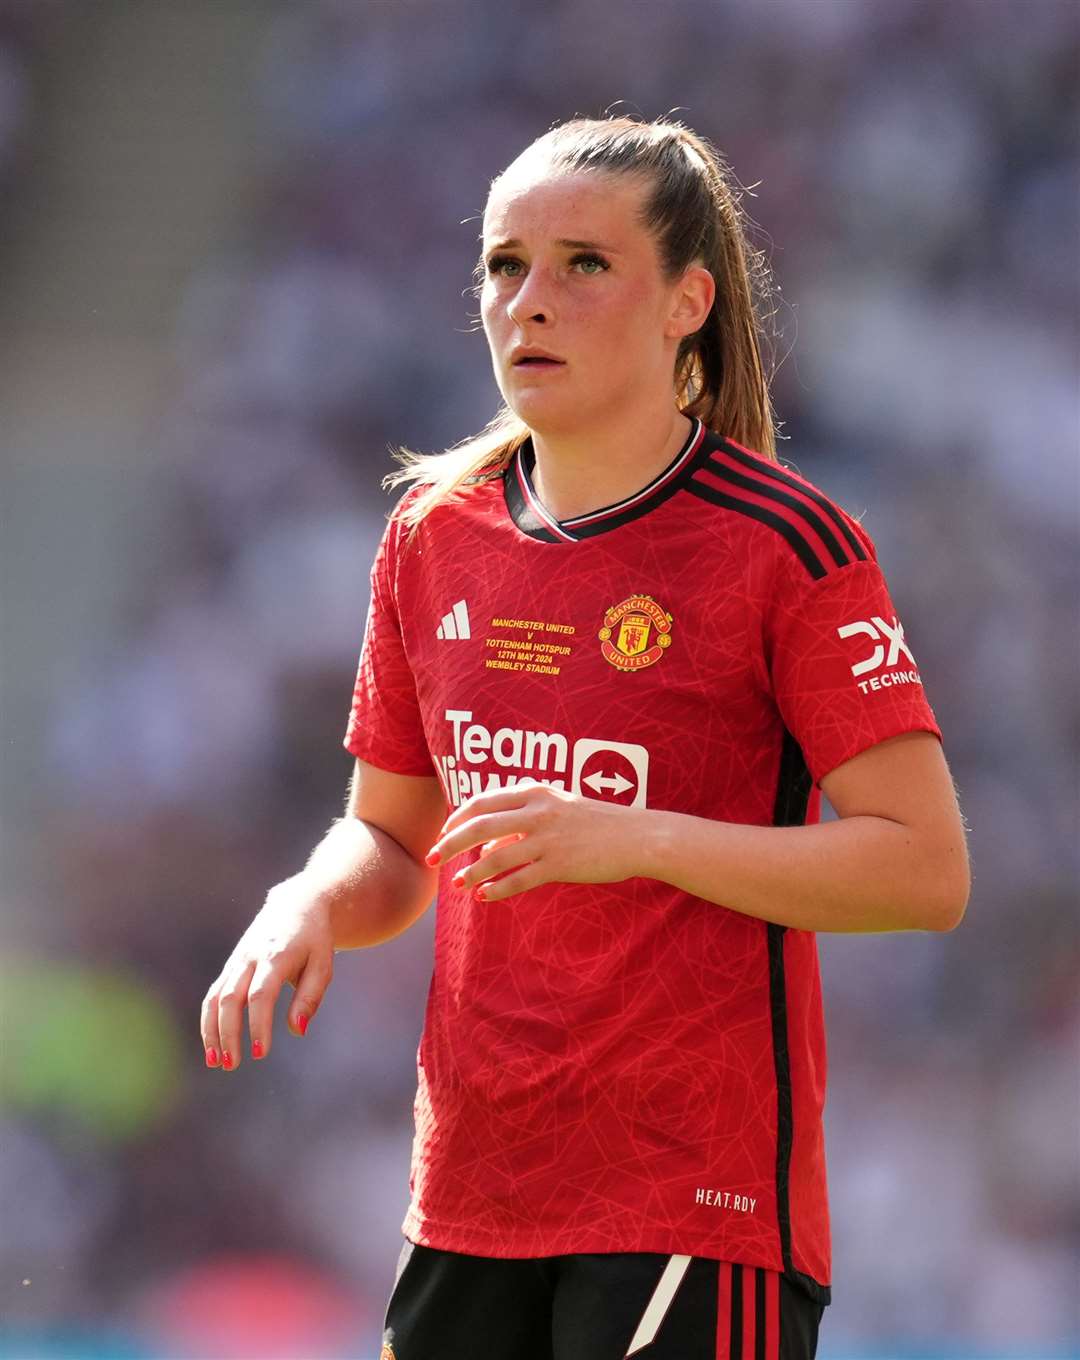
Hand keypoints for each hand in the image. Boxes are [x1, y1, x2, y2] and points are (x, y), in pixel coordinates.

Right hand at [200, 874, 334, 1070]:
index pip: (261, 995)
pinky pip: (213, 994)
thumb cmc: (314, 940)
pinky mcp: (231, 966)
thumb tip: (297, 1031)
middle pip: (231, 998)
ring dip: (211, 1031)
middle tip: (233, 1064)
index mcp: (276, 955)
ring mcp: (237, 961)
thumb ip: (310, 998)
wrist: (297, 905)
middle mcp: (250, 957)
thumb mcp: (323, 965)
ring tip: (217, 1062)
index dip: (258, 1024)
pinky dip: (209, 1021)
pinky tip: (214, 1047)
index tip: (260, 1054)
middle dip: (228, 1033)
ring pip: (215, 997)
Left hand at [425, 781, 644, 901]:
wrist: (638, 836)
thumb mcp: (558, 809)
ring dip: (471, 871)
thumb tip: (487, 847)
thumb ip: (522, 821)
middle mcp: (538, 812)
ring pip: (495, 856)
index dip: (457, 818)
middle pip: (479, 826)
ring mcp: (548, 839)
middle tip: (431, 857)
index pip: (483, 801)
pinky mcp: (560, 864)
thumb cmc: (597, 822)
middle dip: (449, 843)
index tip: (443, 832)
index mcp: (536, 792)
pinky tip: (484, 897)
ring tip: (457, 884)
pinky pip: (519, 880)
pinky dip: (497, 889)